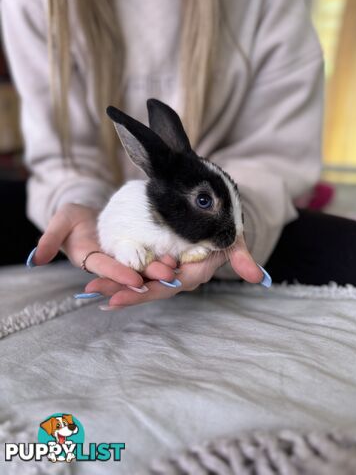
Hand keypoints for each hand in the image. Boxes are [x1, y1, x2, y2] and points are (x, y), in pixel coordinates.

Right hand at [29, 203, 176, 288]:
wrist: (87, 217)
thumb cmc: (72, 219)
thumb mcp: (60, 222)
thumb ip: (50, 238)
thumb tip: (37, 258)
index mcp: (91, 259)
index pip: (105, 268)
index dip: (118, 274)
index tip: (134, 279)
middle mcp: (110, 262)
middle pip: (129, 272)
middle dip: (147, 275)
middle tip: (167, 275)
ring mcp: (124, 258)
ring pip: (143, 267)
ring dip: (159, 269)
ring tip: (176, 268)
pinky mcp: (136, 251)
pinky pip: (149, 257)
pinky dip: (162, 258)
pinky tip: (178, 257)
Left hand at [84, 237, 264, 309]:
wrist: (215, 216)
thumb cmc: (224, 229)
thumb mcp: (232, 239)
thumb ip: (240, 256)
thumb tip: (257, 277)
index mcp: (194, 273)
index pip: (170, 286)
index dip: (148, 290)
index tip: (123, 294)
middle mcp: (178, 275)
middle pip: (149, 286)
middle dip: (123, 289)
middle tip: (96, 290)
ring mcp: (166, 268)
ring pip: (140, 279)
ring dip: (116, 283)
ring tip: (91, 286)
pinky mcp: (157, 259)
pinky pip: (138, 267)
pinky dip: (121, 271)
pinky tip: (100, 276)